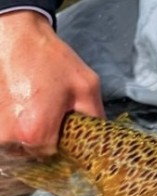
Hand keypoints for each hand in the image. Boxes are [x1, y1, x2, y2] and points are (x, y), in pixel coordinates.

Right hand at [0, 10, 103, 155]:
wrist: (16, 32)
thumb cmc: (49, 58)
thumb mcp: (86, 88)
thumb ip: (97, 118)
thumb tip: (102, 140)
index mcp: (36, 133)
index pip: (55, 157)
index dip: (64, 145)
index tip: (66, 131)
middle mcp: (10, 135)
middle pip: (34, 153)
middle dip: (46, 139)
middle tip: (52, 115)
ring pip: (18, 144)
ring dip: (29, 132)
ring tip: (37, 109)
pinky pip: (6, 131)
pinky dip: (16, 123)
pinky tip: (26, 106)